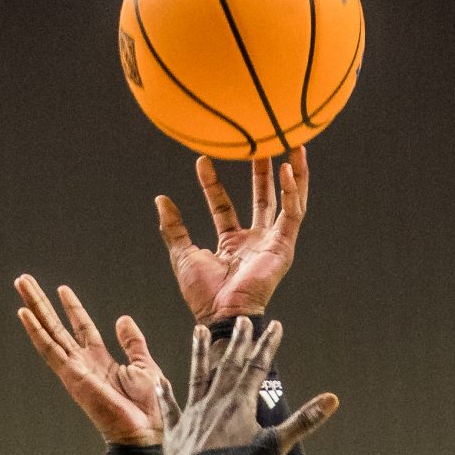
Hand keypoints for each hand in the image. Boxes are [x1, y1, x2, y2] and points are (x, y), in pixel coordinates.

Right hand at [15, 276, 166, 444]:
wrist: (146, 432)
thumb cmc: (149, 407)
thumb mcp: (144, 365)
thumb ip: (132, 342)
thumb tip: (122, 319)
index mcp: (100, 360)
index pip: (82, 327)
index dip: (72, 308)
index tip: (62, 289)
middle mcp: (82, 362)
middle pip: (57, 325)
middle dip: (42, 303)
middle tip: (25, 281)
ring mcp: (73, 369)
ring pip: (48, 332)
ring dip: (34, 307)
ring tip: (20, 284)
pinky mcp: (71, 376)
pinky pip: (49, 349)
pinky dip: (36, 331)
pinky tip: (23, 313)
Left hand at [156, 149, 308, 325]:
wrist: (221, 313)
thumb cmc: (202, 294)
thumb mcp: (182, 255)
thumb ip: (173, 228)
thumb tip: (161, 200)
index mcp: (231, 244)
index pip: (223, 206)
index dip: (212, 184)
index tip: (201, 161)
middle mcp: (254, 241)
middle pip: (260, 198)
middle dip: (259, 171)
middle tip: (257, 141)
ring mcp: (271, 242)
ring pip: (285, 200)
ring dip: (288, 173)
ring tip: (289, 142)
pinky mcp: (284, 245)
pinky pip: (293, 213)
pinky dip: (293, 190)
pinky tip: (289, 168)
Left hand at [156, 320, 336, 454]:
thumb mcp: (275, 447)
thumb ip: (303, 421)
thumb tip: (332, 399)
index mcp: (240, 403)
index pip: (258, 367)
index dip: (267, 345)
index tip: (275, 325)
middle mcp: (215, 401)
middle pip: (229, 365)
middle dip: (238, 342)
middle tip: (242, 320)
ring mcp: (193, 414)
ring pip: (198, 376)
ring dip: (200, 353)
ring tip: (199, 331)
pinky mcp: (176, 430)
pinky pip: (170, 407)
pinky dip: (164, 394)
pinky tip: (158, 381)